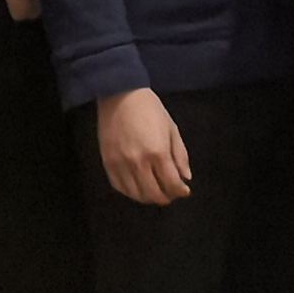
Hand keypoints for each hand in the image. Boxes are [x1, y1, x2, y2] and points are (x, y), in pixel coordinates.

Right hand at [96, 88, 191, 203]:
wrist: (120, 95)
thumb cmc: (150, 109)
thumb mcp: (172, 129)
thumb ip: (180, 155)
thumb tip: (185, 178)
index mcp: (158, 153)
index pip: (171, 183)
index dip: (180, 191)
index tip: (184, 191)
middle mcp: (138, 162)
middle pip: (153, 193)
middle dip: (166, 197)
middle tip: (171, 194)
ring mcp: (120, 164)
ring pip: (136, 194)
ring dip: (148, 197)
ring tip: (155, 191)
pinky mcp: (107, 163)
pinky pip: (119, 187)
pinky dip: (131, 192)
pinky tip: (138, 187)